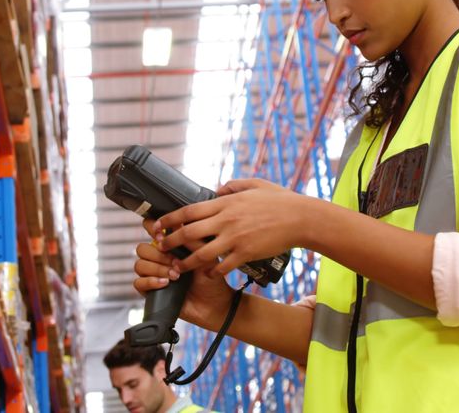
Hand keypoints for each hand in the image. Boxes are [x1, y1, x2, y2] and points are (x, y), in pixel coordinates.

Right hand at [132, 219, 233, 329]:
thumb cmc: (211, 279)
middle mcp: (159, 259)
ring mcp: (154, 274)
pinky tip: (165, 283)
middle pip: (142, 248)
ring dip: (157, 269)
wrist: (213, 304)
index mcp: (171, 246)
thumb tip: (177, 223)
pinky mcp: (151, 291)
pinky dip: (151, 282)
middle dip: (159, 255)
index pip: (152, 231)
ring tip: (175, 276)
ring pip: (139, 265)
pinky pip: (138, 283)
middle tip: (175, 262)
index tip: (160, 235)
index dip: (152, 229)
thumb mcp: (206, 255)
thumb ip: (191, 240)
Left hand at [153, 179, 319, 276]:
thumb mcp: (255, 184)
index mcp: (225, 203)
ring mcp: (235, 238)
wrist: (300, 218)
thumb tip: (218, 190)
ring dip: (186, 262)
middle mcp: (226, 220)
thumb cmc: (280, 200)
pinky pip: (222, 266)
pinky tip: (209, 274)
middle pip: (189, 232)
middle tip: (160, 248)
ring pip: (201, 254)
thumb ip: (233, 186)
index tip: (158, 226)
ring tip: (177, 268)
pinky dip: (213, 271)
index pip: (189, 211)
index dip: (170, 219)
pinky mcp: (245, 253)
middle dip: (171, 242)